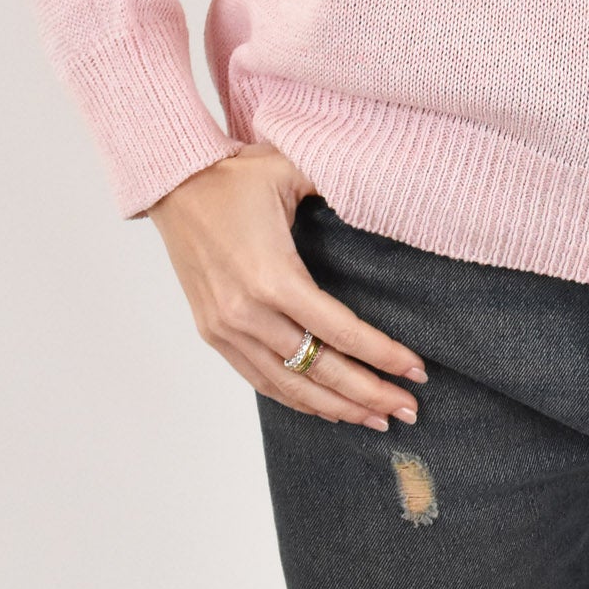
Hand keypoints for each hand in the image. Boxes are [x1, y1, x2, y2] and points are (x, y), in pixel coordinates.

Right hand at [146, 143, 428, 429]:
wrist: (172, 184)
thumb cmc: (234, 176)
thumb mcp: (291, 169)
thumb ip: (337, 184)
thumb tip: (383, 193)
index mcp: (272, 276)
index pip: (339, 331)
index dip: (382, 355)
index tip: (416, 370)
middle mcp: (248, 313)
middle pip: (320, 369)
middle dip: (369, 394)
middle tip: (408, 409)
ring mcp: (227, 329)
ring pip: (290, 385)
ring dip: (336, 407)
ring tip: (376, 419)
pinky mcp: (213, 333)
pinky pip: (260, 379)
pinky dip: (296, 399)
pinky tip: (325, 408)